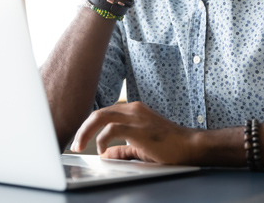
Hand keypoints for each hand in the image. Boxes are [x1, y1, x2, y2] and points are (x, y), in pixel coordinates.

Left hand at [70, 102, 197, 164]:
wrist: (189, 146)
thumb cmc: (169, 147)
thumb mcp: (140, 147)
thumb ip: (123, 150)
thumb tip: (106, 155)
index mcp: (133, 110)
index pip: (104, 113)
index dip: (89, 126)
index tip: (80, 139)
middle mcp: (133, 109)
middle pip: (98, 113)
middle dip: (82, 129)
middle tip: (74, 144)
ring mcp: (135, 116)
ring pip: (100, 117)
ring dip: (85, 132)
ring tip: (80, 146)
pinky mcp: (137, 127)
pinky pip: (111, 129)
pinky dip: (101, 139)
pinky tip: (101, 149)